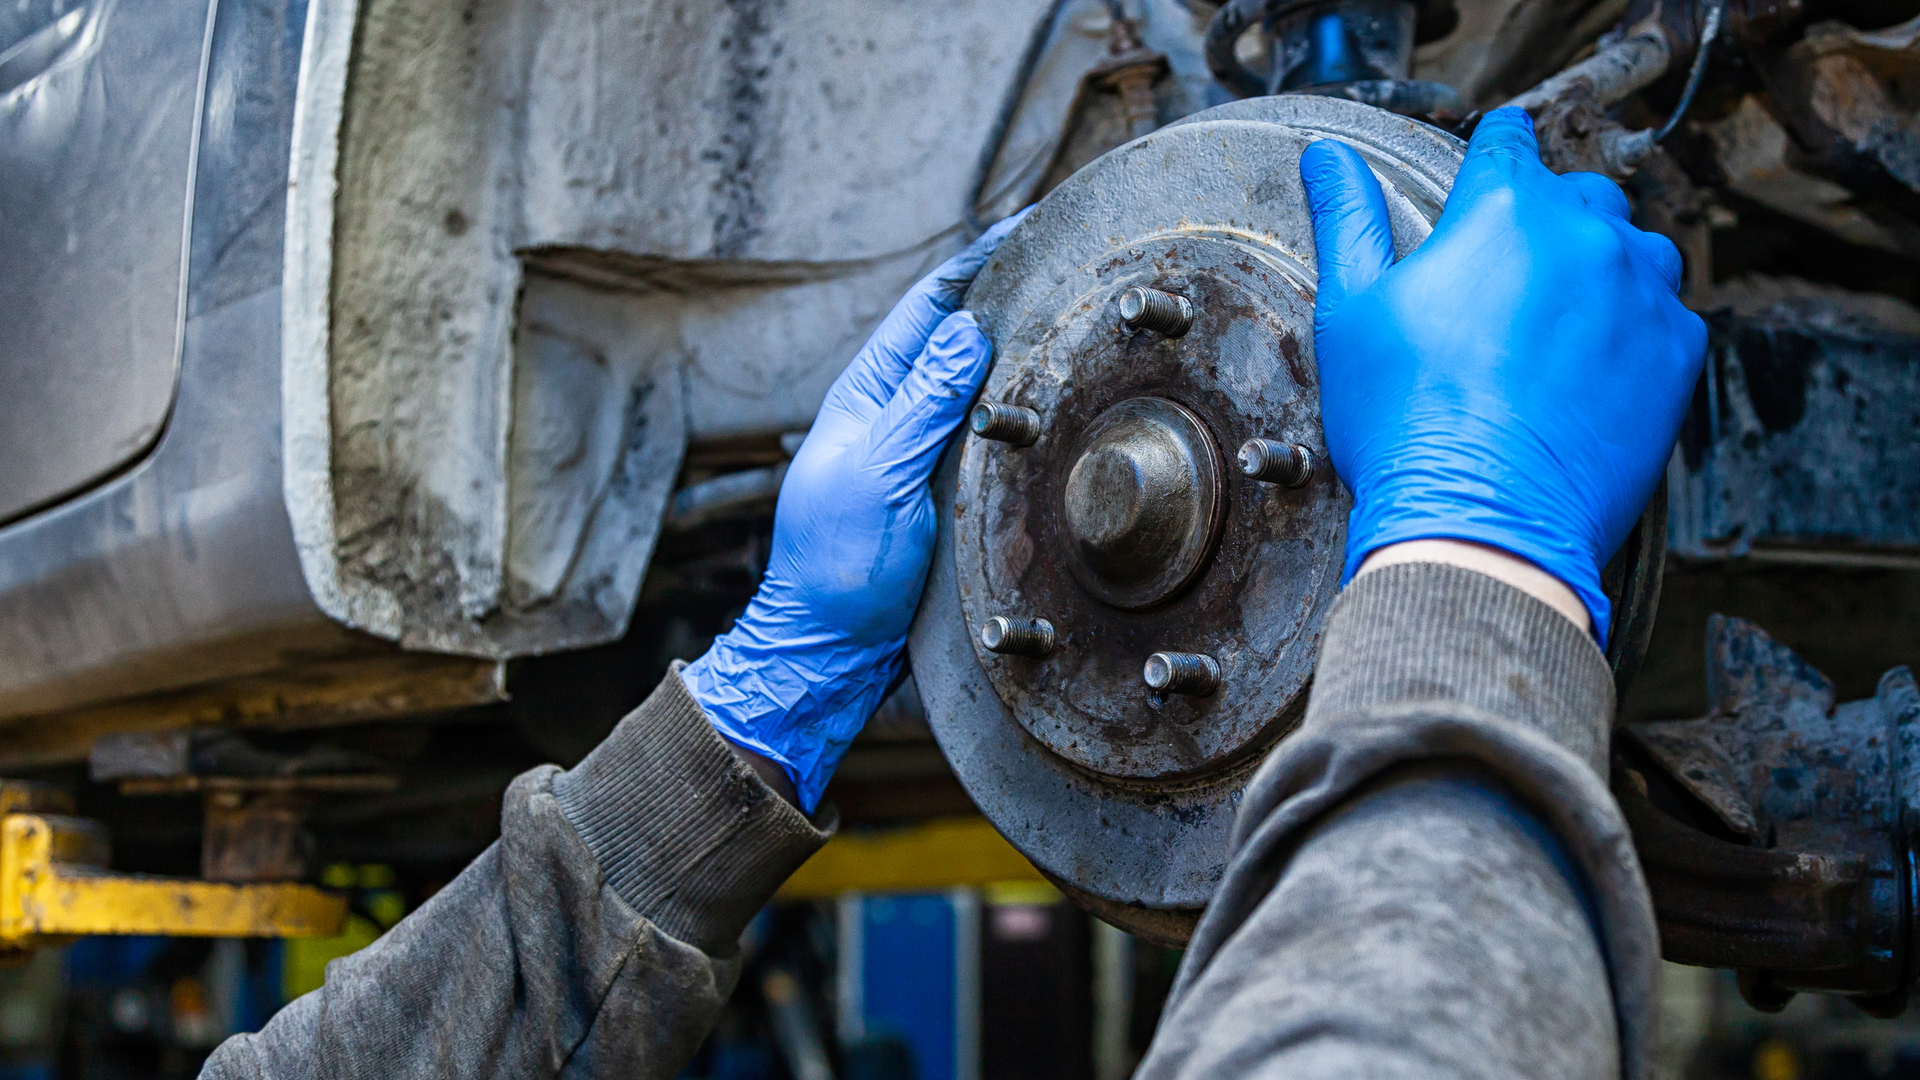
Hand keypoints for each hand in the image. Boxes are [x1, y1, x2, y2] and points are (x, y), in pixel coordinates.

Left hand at [681, 212, 1027, 810]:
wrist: (831, 650)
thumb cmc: (839, 567)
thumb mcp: (880, 476)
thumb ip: (922, 404)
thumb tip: (965, 330)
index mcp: (868, 395)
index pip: (929, 308)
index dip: (977, 262)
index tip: (1027, 225)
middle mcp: (896, 413)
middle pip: (959, 337)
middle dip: (1009, 293)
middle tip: (1071, 258)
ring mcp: (921, 452)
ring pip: (982, 386)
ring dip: (1023, 350)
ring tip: (1080, 316)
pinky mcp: (944, 493)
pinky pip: (989, 435)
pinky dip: (1024, 410)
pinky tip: (1062, 404)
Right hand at [1299, 107, 1706, 641]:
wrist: (1481, 521)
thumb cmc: (1407, 422)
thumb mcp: (1352, 312)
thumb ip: (1348, 221)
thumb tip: (1330, 159)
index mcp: (1504, 210)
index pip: (1507, 141)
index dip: (1489, 158)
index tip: (1484, 180)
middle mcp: (1586, 236)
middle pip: (1577, 195)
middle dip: (1544, 222)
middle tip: (1503, 282)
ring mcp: (1641, 293)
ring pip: (1633, 250)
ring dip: (1599, 271)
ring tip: (1551, 328)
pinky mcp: (1677, 354)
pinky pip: (1666, 316)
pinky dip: (1633, 331)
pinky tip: (1584, 373)